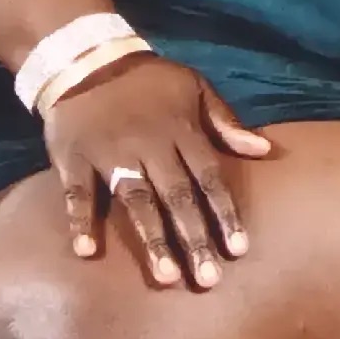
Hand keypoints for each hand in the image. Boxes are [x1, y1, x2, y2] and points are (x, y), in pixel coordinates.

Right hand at [41, 52, 273, 288]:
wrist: (86, 58)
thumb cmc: (148, 80)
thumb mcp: (194, 86)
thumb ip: (226, 122)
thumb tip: (264, 149)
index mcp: (180, 131)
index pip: (209, 178)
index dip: (224, 213)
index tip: (238, 249)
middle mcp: (149, 146)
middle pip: (176, 197)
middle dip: (194, 238)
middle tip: (208, 280)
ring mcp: (110, 153)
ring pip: (135, 200)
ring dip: (152, 238)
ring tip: (166, 276)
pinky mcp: (74, 157)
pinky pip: (77, 192)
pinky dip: (80, 220)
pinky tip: (86, 251)